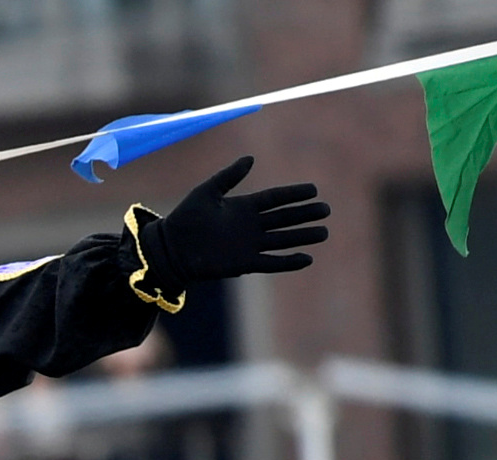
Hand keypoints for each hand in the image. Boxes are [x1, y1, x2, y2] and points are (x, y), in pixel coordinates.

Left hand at [140, 156, 328, 284]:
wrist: (170, 248)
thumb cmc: (184, 219)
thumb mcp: (207, 192)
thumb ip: (229, 176)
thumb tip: (250, 158)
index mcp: (242, 206)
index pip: (275, 198)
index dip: (294, 194)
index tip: (314, 190)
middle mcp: (249, 226)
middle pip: (284, 218)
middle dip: (305, 215)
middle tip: (326, 210)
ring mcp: (248, 245)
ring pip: (282, 240)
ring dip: (302, 237)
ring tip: (323, 233)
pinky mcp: (243, 263)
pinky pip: (271, 263)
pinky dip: (288, 262)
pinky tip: (306, 258)